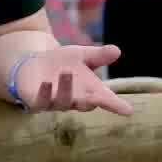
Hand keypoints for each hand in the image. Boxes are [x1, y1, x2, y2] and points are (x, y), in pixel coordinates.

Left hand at [7, 43, 132, 114]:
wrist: (33, 64)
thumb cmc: (61, 63)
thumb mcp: (81, 55)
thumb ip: (98, 56)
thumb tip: (117, 50)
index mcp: (89, 92)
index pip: (105, 100)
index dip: (116, 105)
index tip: (128, 111)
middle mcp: (74, 100)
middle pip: (86, 105)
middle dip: (92, 101)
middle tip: (97, 96)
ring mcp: (54, 103)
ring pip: (63, 101)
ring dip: (66, 88)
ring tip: (66, 71)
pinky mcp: (36, 102)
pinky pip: (41, 102)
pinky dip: (45, 93)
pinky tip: (47, 83)